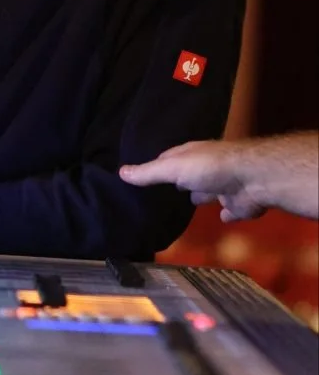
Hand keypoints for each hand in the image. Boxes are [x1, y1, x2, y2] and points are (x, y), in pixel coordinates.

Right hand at [120, 140, 264, 222]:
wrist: (254, 179)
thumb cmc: (210, 167)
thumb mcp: (173, 168)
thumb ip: (150, 173)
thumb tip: (120, 172)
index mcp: (190, 155)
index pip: (169, 158)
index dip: (157, 165)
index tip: (144, 174)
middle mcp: (207, 167)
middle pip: (189, 174)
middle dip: (181, 181)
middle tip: (164, 193)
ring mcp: (224, 185)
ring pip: (209, 191)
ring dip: (202, 195)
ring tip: (188, 205)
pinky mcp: (239, 204)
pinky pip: (230, 210)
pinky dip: (227, 214)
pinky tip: (221, 219)